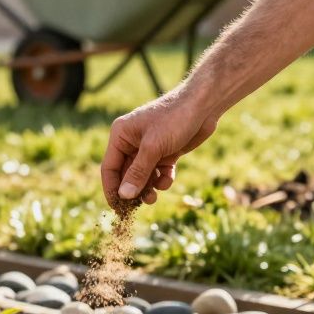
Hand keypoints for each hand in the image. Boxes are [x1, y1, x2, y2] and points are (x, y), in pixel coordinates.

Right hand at [101, 87, 219, 205]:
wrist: (204, 105)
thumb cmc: (174, 119)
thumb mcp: (153, 147)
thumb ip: (138, 173)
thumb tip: (123, 196)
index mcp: (121, 136)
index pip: (109, 167)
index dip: (111, 189)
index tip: (116, 208)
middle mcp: (132, 142)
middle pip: (125, 174)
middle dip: (132, 190)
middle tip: (138, 207)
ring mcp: (149, 148)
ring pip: (143, 176)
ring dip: (147, 188)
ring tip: (153, 198)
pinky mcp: (165, 152)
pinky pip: (158, 172)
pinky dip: (162, 179)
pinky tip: (167, 180)